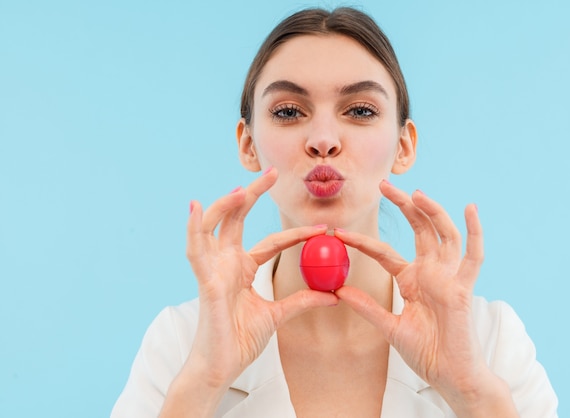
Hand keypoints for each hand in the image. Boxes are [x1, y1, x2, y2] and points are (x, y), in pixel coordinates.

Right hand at [179, 168, 337, 394]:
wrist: (222, 365)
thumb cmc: (241, 339)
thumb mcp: (278, 315)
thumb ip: (302, 300)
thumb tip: (334, 295)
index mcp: (243, 268)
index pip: (271, 241)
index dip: (296, 233)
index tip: (322, 227)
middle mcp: (227, 262)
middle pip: (238, 219)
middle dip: (253, 194)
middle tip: (273, 173)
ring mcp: (213, 268)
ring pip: (214, 226)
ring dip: (226, 204)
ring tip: (244, 188)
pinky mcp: (204, 280)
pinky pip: (195, 249)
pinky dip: (193, 227)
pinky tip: (196, 206)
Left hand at [335, 180, 516, 415]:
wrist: (448, 375)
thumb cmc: (425, 352)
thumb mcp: (389, 328)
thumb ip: (368, 308)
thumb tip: (339, 291)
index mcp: (412, 280)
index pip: (384, 252)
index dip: (362, 242)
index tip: (339, 232)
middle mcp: (430, 272)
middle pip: (418, 230)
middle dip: (404, 206)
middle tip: (384, 185)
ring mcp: (448, 278)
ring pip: (443, 235)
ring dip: (432, 212)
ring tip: (416, 193)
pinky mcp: (464, 288)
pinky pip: (473, 257)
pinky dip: (474, 232)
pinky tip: (470, 209)